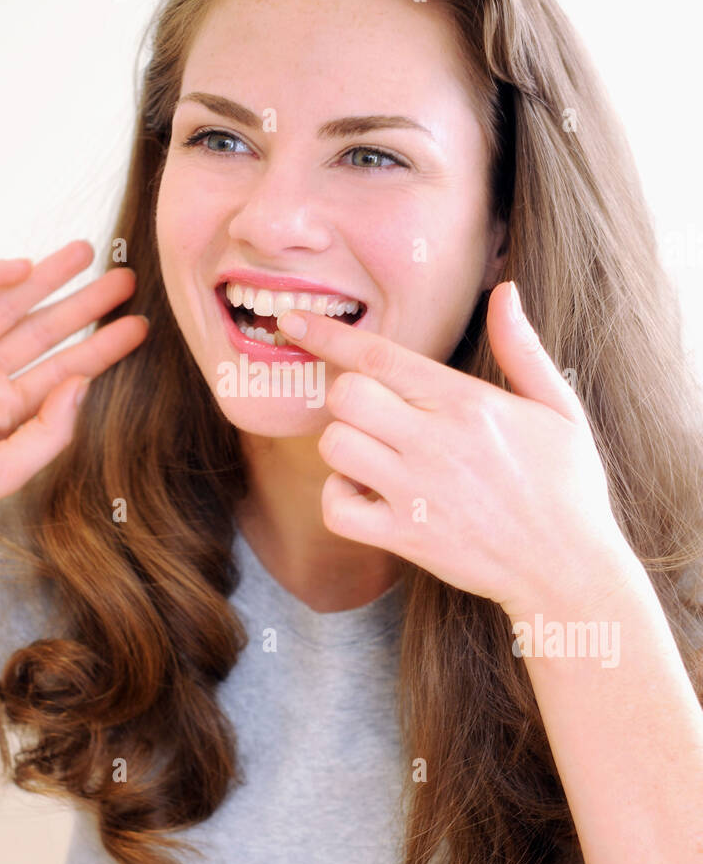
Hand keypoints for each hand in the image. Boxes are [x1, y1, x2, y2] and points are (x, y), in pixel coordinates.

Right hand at [0, 240, 146, 537]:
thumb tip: (84, 385)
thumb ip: (52, 429)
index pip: (65, 369)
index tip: (138, 326)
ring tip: (83, 253)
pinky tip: (19, 267)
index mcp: (5, 410)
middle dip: (84, 304)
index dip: (103, 347)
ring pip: (6, 304)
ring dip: (44, 278)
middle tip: (123, 279)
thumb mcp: (7, 469)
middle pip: (44, 330)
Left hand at [277, 282, 634, 618]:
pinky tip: (368, 495)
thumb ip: (522, 349)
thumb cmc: (568, 488)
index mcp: (469, 404)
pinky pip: (337, 508)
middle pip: (346, 396)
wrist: (569, 570)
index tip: (295, 321)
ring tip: (375, 454)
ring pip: (335, 447)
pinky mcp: (406, 538)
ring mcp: (416, 494)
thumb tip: (505, 292)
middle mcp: (436, 443)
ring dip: (343, 446)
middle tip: (370, 412)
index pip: (380, 357)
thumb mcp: (559, 409)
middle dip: (346, 396)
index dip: (328, 335)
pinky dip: (340, 499)